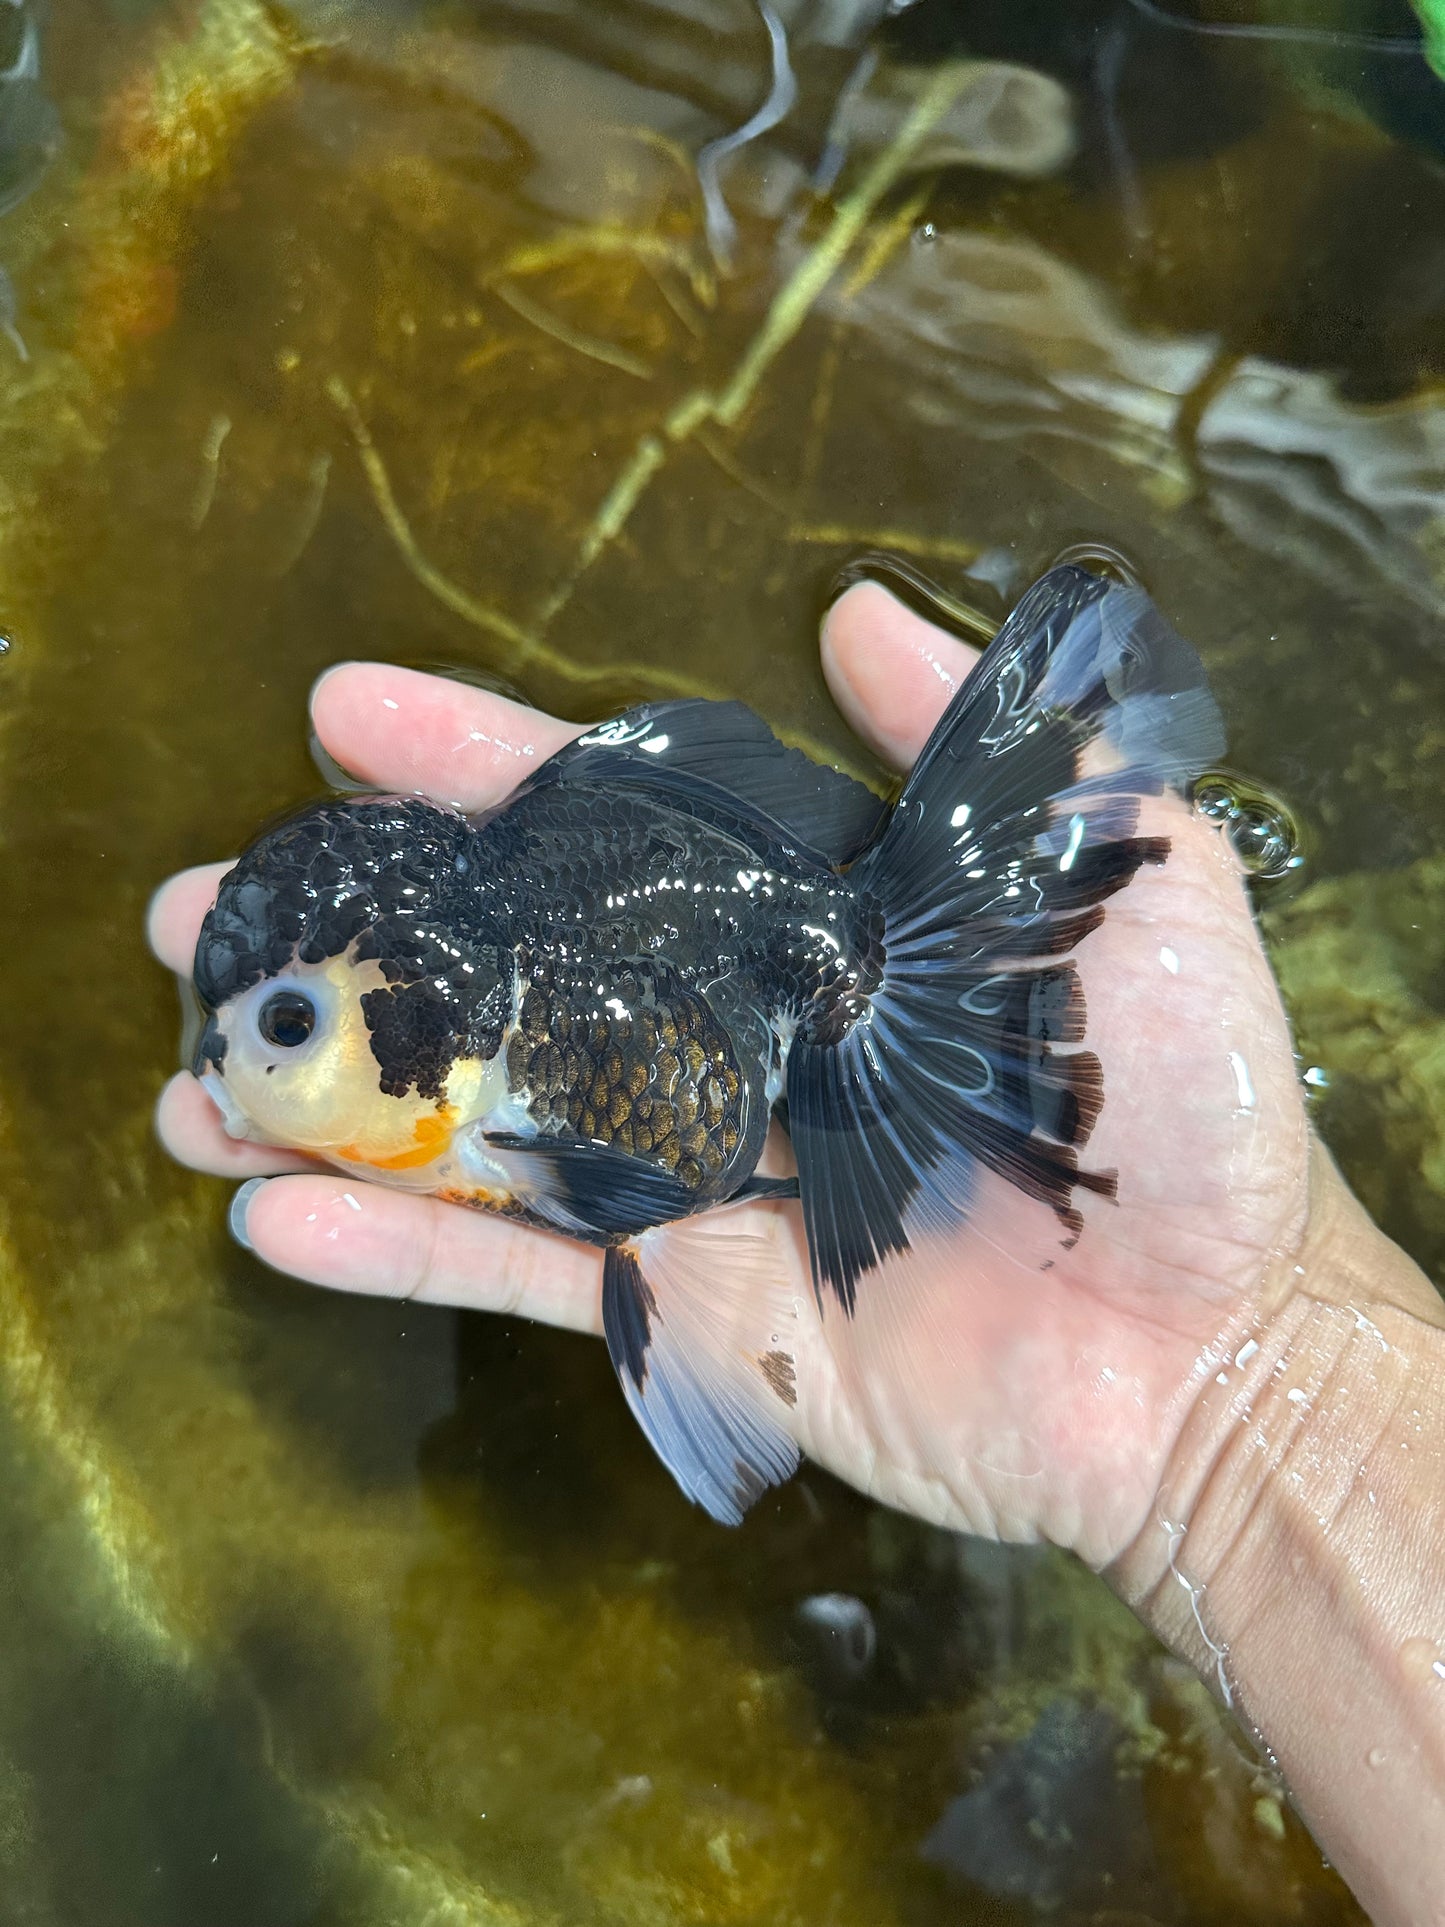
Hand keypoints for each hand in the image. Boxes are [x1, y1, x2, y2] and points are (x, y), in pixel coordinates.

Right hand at [149, 584, 1311, 1564]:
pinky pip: (520, 1275)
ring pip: (481, 1126)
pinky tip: (271, 1216)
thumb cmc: (1193, 1107)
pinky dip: (397, 1249)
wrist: (1213, 1347)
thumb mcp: (1121, 875)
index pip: (616, 834)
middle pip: (506, 974)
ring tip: (196, 1070)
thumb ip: (980, 750)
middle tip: (206, 912)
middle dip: (354, 938)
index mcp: (811, 936)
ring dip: (331, 1100)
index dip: (483, 770)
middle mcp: (733, 1046)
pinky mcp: (690, 1308)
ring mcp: (699, 1182)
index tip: (346, 717)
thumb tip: (850, 610)